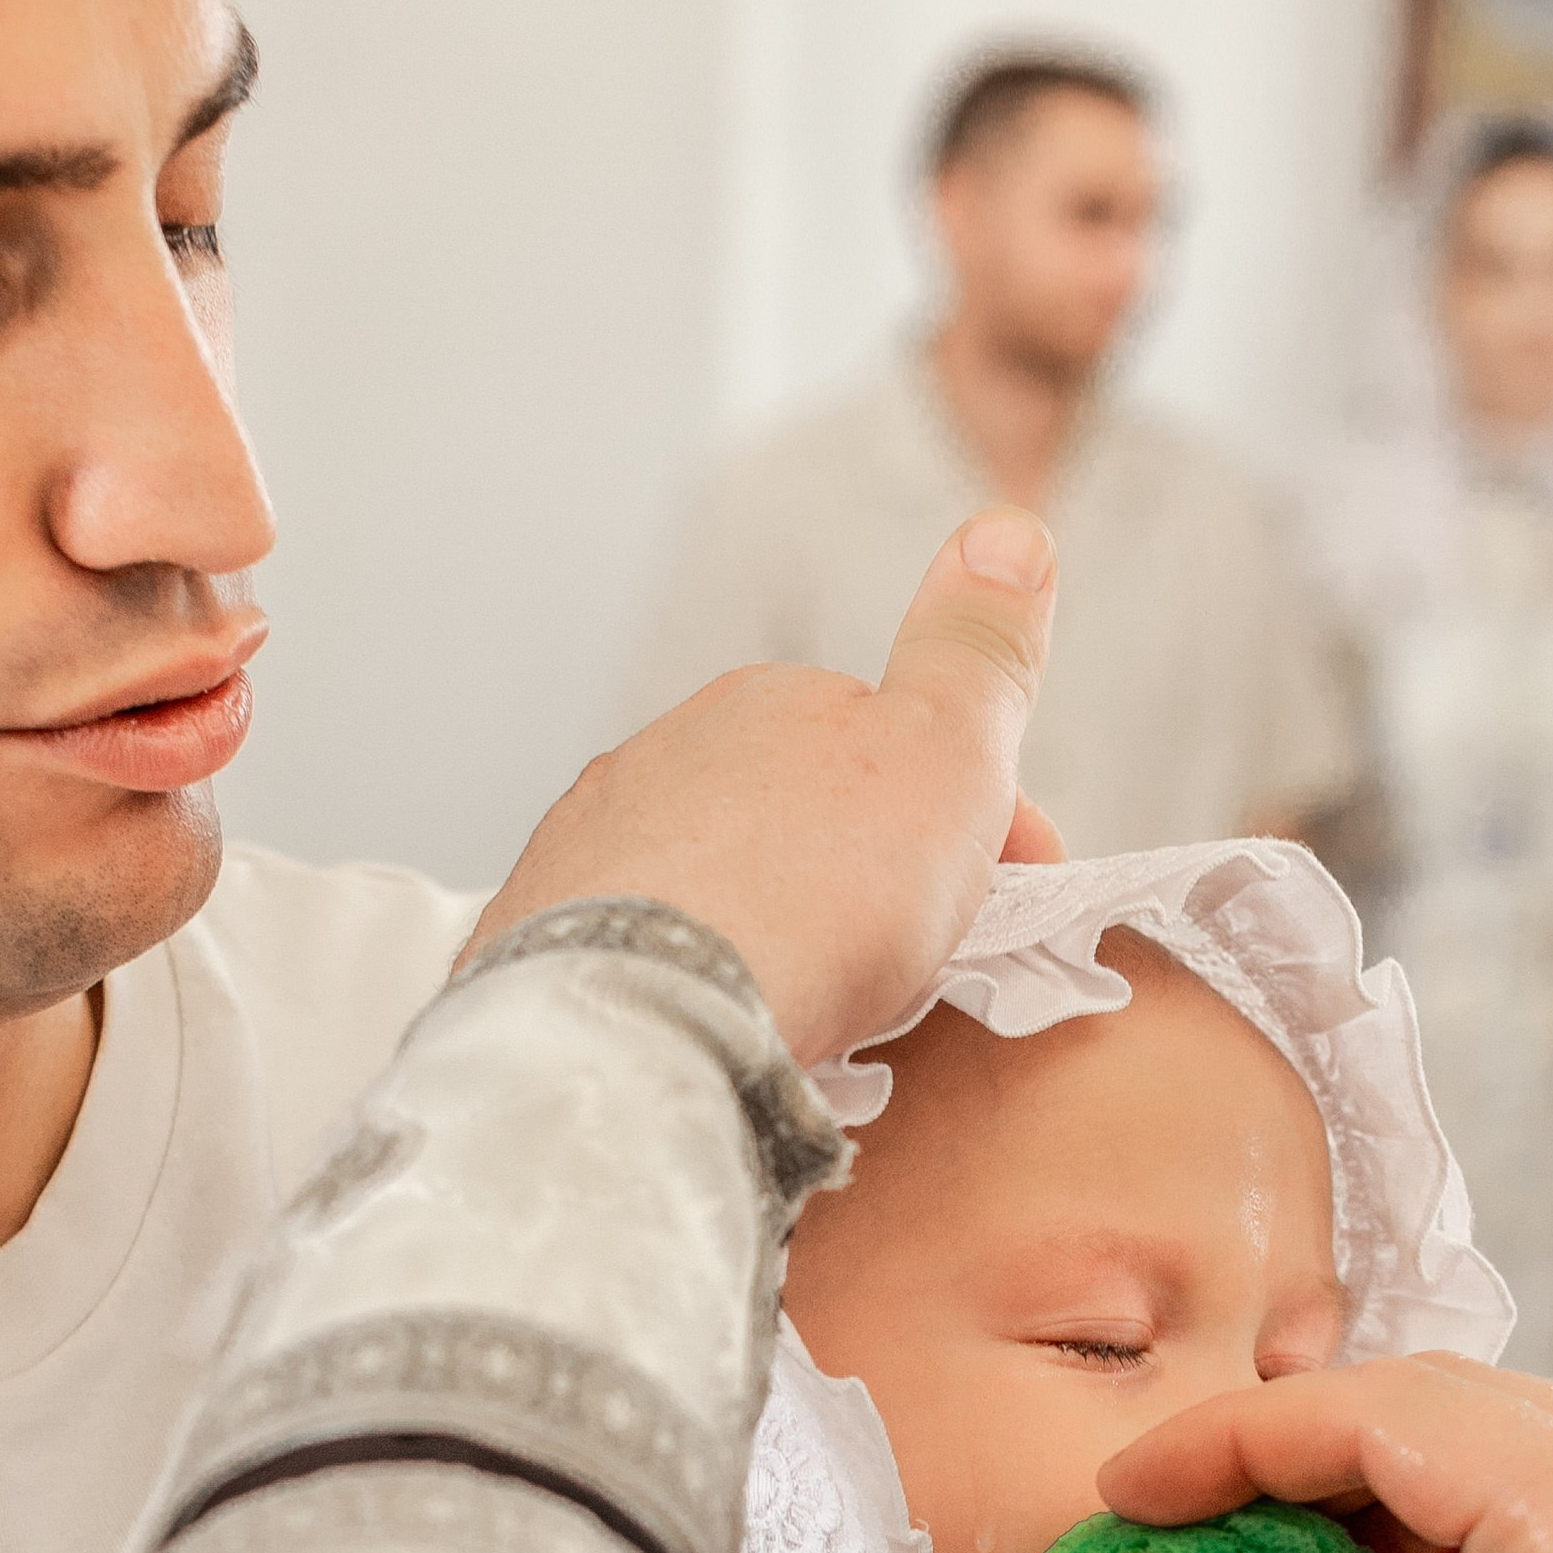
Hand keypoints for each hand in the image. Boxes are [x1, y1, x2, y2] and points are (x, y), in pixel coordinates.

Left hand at [463, 510, 1058, 1064]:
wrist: (646, 1016)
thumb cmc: (817, 892)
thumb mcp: (945, 754)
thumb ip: (978, 648)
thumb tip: (1010, 526)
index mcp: (777, 703)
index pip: (897, 748)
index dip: (979, 821)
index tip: (1012, 898)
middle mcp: (672, 751)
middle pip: (801, 813)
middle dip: (861, 874)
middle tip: (910, 972)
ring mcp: (596, 840)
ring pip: (715, 877)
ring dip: (771, 927)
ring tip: (808, 1012)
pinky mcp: (540, 934)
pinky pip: (642, 946)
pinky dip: (688, 976)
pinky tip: (718, 1025)